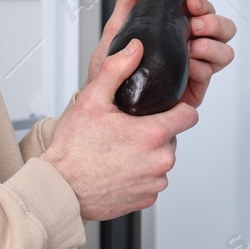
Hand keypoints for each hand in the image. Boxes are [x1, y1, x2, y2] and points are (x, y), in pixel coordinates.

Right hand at [41, 37, 198, 220]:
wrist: (60, 189)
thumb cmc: (73, 149)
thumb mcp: (92, 100)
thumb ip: (117, 69)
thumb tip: (135, 50)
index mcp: (152, 135)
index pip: (189, 115)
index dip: (178, 108)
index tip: (165, 108)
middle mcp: (160, 161)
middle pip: (172, 137)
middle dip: (155, 131)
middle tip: (127, 129)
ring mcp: (154, 182)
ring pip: (161, 159)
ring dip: (147, 154)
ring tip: (120, 150)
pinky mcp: (146, 198)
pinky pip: (152, 180)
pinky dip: (140, 174)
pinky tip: (118, 168)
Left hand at [86, 0, 237, 108]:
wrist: (107, 103)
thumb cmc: (111, 69)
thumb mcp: (117, 28)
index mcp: (175, 29)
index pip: (202, 10)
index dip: (203, 4)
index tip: (191, 4)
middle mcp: (189, 46)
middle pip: (222, 28)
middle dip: (214, 22)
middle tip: (195, 26)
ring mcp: (195, 66)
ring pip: (224, 50)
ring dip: (212, 44)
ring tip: (191, 47)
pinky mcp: (195, 87)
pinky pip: (212, 72)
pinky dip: (204, 65)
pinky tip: (189, 65)